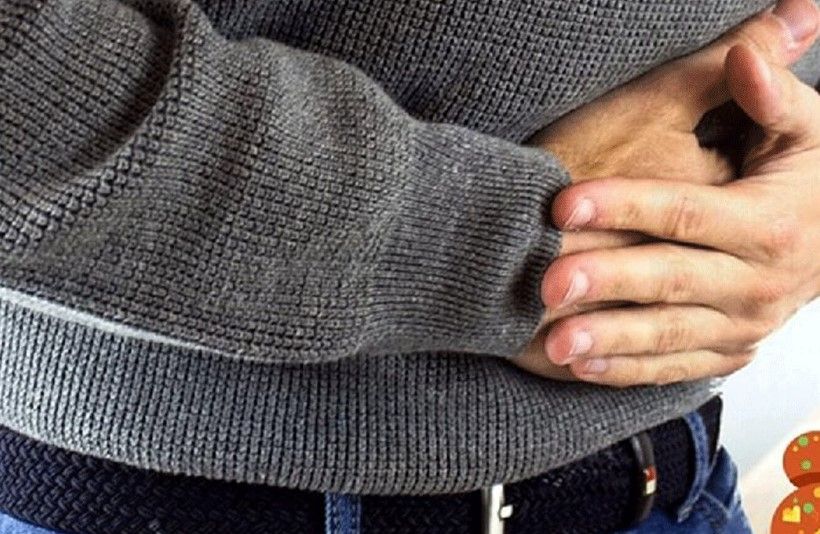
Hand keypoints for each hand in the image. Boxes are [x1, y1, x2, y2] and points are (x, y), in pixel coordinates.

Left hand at [539, 42, 819, 386]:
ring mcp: (742, 325)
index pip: (686, 212)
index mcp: (768, 224)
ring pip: (667, 335)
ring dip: (608, 341)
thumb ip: (772, 94)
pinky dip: (629, 371)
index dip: (625, 204)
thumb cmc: (809, 178)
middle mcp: (756, 282)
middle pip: (669, 280)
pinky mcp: (728, 350)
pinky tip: (582, 367)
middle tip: (547, 283)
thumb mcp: (806, 130)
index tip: (565, 202)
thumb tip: (744, 53)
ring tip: (554, 342)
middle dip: (606, 282)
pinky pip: (676, 366)